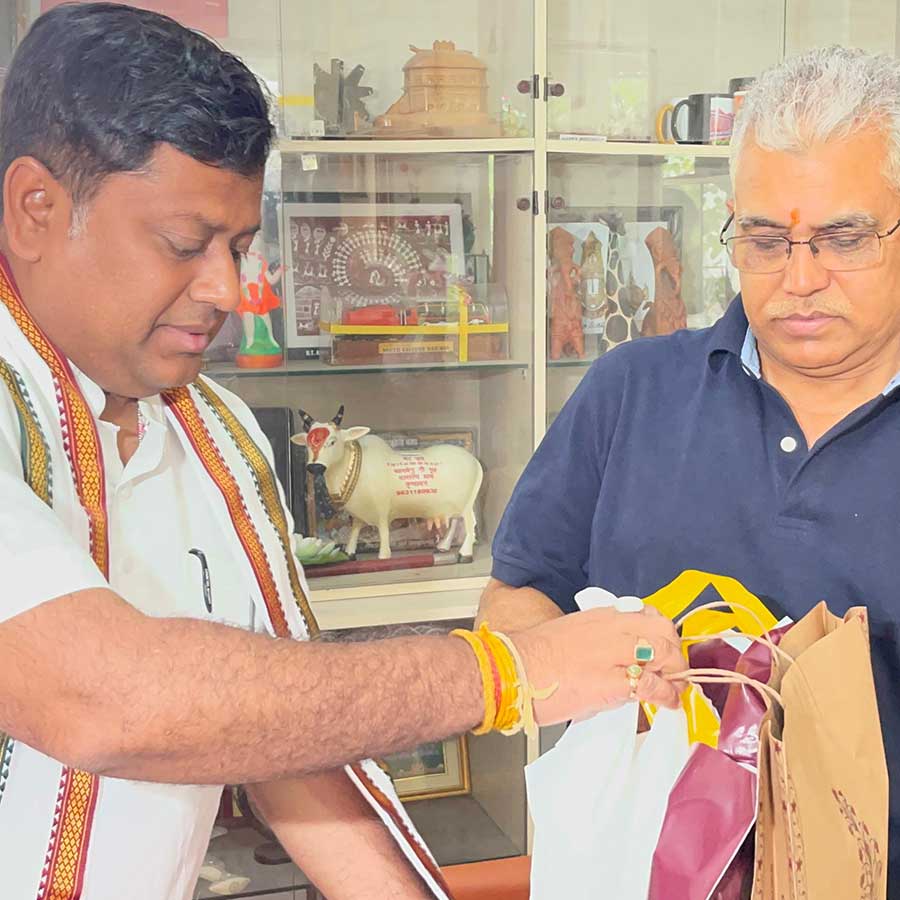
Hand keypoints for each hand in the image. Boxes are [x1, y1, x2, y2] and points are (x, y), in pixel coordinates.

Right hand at [511, 606, 683, 725]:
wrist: (514, 671)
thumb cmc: (535, 658)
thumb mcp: (572, 633)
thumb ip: (599, 640)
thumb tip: (618, 659)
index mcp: (600, 616)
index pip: (648, 615)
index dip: (663, 634)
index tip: (665, 649)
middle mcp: (611, 628)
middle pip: (663, 632)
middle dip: (675, 653)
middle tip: (675, 672)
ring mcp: (613, 653)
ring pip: (664, 654)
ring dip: (675, 674)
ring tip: (674, 689)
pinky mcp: (611, 681)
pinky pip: (651, 685)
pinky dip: (666, 695)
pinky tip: (668, 702)